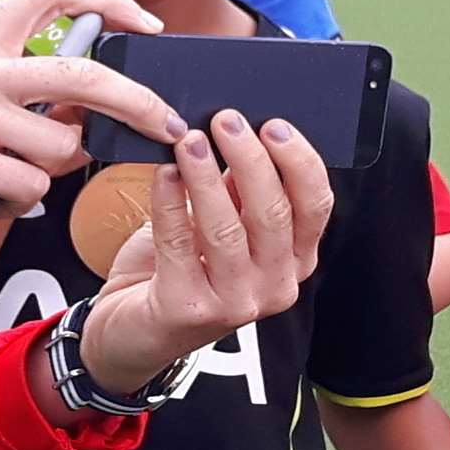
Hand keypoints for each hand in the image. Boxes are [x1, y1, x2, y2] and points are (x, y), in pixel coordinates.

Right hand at [0, 0, 180, 247]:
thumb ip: (32, 92)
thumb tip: (105, 107)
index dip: (109, 1)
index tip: (148, 26)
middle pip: (81, 73)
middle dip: (137, 103)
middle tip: (164, 123)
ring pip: (60, 145)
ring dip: (53, 171)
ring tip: (13, 173)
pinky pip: (30, 185)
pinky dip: (22, 200)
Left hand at [78, 110, 332, 393]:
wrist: (133, 327)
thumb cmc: (180, 266)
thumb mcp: (221, 224)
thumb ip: (237, 189)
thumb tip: (238, 131)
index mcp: (294, 259)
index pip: (316, 206)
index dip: (299, 161)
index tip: (273, 124)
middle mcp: (275, 286)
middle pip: (275, 213)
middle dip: (250, 159)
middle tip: (225, 121)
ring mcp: (235, 304)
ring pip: (227, 229)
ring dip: (206, 177)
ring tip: (189, 141)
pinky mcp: (187, 309)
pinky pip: (178, 243)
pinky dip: (170, 201)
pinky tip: (163, 172)